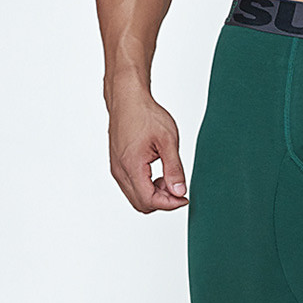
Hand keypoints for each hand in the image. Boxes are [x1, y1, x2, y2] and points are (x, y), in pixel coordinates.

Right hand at [107, 91, 188, 212]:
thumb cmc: (145, 114)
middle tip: (178, 188)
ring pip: (136, 198)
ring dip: (155, 196)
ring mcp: (117, 169)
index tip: (184, 197)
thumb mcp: (168, 141)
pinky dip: (147, 189)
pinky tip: (158, 176)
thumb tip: (180, 192)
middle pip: (142, 204)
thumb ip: (174, 169)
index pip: (150, 200)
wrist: (127, 98)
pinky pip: (132, 188)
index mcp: (132, 165)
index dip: (170, 204)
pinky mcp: (118, 166)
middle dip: (163, 201)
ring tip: (169, 179)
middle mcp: (120, 171)